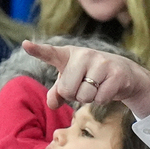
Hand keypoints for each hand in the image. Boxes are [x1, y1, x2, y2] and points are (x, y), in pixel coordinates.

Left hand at [21, 40, 149, 117]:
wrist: (124, 73)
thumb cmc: (91, 77)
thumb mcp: (71, 82)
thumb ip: (57, 92)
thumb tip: (52, 103)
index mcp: (68, 55)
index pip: (50, 53)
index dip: (38, 50)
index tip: (25, 45)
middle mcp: (84, 54)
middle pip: (67, 90)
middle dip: (74, 95)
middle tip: (84, 86)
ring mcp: (102, 62)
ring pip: (84, 95)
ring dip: (89, 98)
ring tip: (97, 87)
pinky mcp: (116, 73)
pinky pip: (100, 98)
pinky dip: (103, 100)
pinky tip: (108, 89)